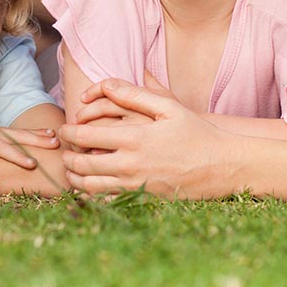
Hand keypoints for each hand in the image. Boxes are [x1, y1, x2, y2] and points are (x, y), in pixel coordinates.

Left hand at [59, 79, 227, 197]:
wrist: (222, 166)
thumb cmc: (196, 133)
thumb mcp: (168, 107)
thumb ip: (135, 95)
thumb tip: (106, 84)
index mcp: (134, 138)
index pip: (86, 136)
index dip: (69, 132)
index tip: (64, 129)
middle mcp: (131, 164)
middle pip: (83, 164)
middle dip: (67, 158)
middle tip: (63, 152)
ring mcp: (137, 185)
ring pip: (91, 186)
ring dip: (75, 179)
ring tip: (71, 171)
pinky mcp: (144, 199)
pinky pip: (109, 201)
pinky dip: (92, 196)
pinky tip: (90, 189)